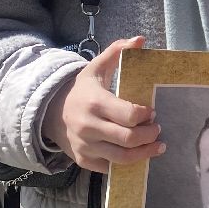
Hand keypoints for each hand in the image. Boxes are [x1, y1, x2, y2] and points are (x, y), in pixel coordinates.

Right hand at [42, 37, 163, 171]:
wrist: (52, 112)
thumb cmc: (83, 90)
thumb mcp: (96, 68)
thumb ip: (117, 52)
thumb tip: (139, 39)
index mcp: (95, 103)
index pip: (129, 115)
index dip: (145, 115)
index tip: (152, 112)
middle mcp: (88, 127)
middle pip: (129, 139)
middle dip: (149, 135)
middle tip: (157, 129)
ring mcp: (85, 146)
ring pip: (122, 158)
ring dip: (145, 153)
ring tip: (157, 146)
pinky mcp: (84, 160)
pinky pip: (111, 167)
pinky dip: (128, 163)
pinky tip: (139, 154)